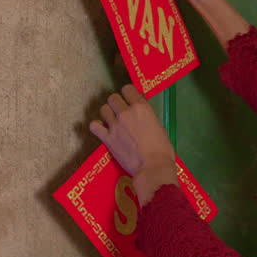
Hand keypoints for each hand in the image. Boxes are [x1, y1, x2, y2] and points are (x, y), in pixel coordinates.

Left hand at [89, 85, 178, 201]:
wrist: (153, 167)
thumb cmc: (162, 150)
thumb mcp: (159, 126)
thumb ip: (147, 117)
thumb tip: (141, 115)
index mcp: (142, 107)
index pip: (128, 89)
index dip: (128, 94)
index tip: (130, 101)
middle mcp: (126, 112)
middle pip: (113, 98)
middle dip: (116, 104)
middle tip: (121, 112)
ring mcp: (115, 125)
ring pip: (103, 109)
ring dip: (107, 114)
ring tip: (112, 122)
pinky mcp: (107, 138)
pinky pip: (94, 126)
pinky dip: (97, 127)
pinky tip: (102, 130)